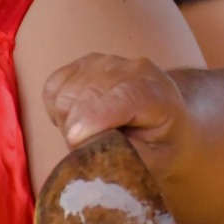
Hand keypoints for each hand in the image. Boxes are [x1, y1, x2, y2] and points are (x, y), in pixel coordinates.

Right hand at [42, 54, 195, 180]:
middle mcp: (134, 70)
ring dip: (66, 120)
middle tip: (84, 151)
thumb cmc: (162, 145)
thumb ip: (129, 155)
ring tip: (84, 137)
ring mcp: (108, 62)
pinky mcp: (86, 63)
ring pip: (67, 91)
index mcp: (158, 95)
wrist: (168, 118)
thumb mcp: (157, 161)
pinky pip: (55, 85)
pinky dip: (56, 107)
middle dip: (76, 128)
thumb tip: (94, 150)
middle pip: (88, 93)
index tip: (74, 140)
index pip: (122, 96)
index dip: (94, 117)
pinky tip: (73, 120)